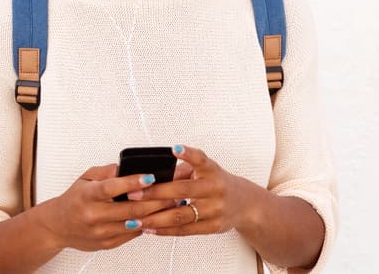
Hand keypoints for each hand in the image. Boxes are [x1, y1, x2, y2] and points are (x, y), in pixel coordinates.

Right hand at [37, 163, 178, 250]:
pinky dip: (146, 224)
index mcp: (88, 195)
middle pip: (130, 208)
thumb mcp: (85, 178)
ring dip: (156, 214)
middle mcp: (93, 215)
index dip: (133, 182)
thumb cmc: (75, 199)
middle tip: (174, 191)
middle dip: (156, 200)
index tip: (150, 176)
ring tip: (173, 204)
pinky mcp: (107, 243)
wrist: (58, 226)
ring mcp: (101, 232)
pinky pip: (132, 234)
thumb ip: (106, 171)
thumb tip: (125, 167)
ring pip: (135, 223)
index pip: (112, 187)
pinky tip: (159, 216)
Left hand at [133, 144, 258, 235]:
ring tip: (136, 219)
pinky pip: (185, 230)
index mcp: (212, 170)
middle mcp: (216, 189)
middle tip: (133, 193)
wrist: (245, 204)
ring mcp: (215, 209)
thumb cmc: (216, 183)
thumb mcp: (205, 171)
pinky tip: (150, 229)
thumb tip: (152, 177)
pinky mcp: (213, 227)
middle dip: (155, 193)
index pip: (200, 159)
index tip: (174, 148)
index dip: (188, 154)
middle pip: (183, 191)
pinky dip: (166, 230)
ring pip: (181, 215)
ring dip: (156, 218)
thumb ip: (182, 172)